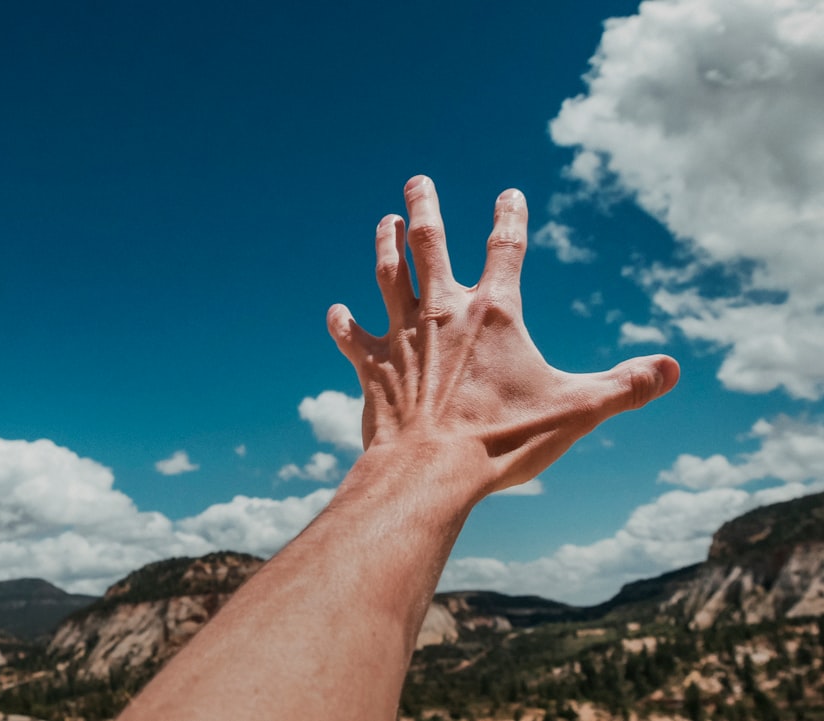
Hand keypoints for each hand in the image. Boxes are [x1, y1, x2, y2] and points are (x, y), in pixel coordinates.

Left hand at [327, 176, 678, 497]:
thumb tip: (673, 369)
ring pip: (388, 276)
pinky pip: (352, 338)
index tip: (508, 194)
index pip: (506, 249)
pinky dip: (343, 324)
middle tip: (417, 181)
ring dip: (384, 246)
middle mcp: (442, 312)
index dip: (509, 218)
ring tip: (383, 221)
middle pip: (429, 244)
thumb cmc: (502, 439)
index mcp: (493, 313)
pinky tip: (335, 311)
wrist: (430, 471)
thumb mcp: (577, 411)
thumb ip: (625, 386)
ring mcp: (402, 336)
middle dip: (424, 208)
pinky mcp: (373, 366)